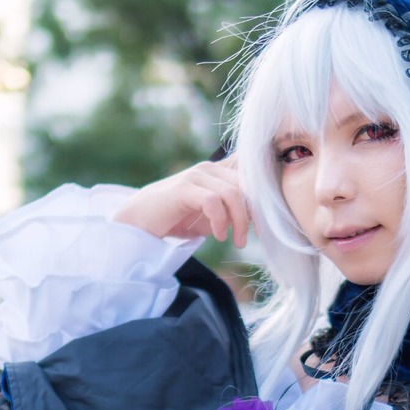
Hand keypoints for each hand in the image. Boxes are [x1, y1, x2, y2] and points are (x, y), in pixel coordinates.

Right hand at [112, 156, 252, 247]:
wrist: (139, 223)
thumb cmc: (177, 220)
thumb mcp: (211, 215)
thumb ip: (231, 210)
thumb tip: (258, 218)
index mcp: (218, 172)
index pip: (250, 168)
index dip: (265, 187)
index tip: (271, 214)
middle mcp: (209, 168)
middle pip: (247, 184)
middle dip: (255, 213)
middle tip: (252, 236)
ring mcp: (195, 176)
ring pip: (233, 193)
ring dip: (240, 221)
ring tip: (237, 241)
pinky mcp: (184, 188)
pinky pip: (213, 201)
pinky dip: (221, 221)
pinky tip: (219, 236)